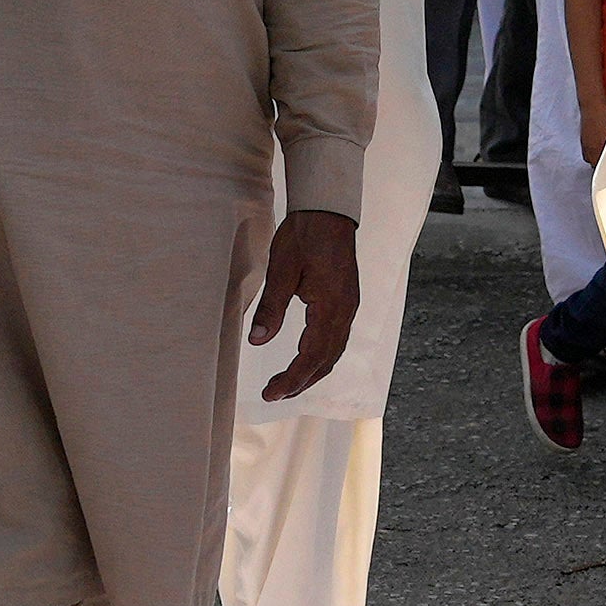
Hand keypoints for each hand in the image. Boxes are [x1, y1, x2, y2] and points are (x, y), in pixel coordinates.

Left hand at [251, 208, 364, 401]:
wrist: (328, 211)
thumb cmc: (304, 235)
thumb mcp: (282, 270)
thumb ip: (272, 308)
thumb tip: (257, 341)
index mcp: (331, 306)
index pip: (311, 356)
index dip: (292, 379)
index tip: (271, 394)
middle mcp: (345, 312)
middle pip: (325, 361)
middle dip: (300, 382)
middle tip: (273, 394)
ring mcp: (348, 308)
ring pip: (333, 352)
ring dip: (311, 372)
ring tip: (286, 384)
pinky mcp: (345, 302)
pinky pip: (335, 339)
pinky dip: (319, 357)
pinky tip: (305, 359)